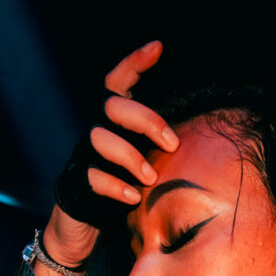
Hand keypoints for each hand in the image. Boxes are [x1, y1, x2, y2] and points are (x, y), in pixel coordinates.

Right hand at [47, 40, 181, 258]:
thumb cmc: (122, 190)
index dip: (134, 63)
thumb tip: (197, 132)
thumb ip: (158, 144)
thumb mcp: (143, 161)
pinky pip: (94, 177)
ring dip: (131, 157)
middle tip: (172, 144)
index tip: (157, 47)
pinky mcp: (77, 183)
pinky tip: (133, 198)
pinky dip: (116, 187)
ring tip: (150, 179)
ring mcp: (85, 156)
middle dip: (145, 120)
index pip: (118, 82)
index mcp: (115, 123)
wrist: (83, 228)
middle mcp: (98, 132)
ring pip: (101, 140)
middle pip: (113, 107)